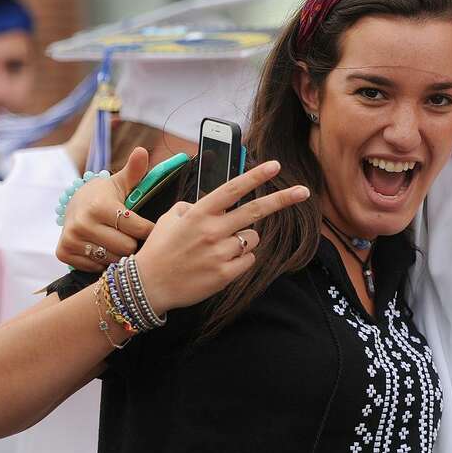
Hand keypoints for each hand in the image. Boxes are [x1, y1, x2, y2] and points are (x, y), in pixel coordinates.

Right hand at [58, 147, 156, 270]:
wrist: (74, 204)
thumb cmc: (105, 195)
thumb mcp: (121, 183)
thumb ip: (135, 171)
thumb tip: (142, 151)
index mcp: (100, 206)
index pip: (139, 229)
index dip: (148, 229)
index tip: (147, 226)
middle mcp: (82, 223)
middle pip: (127, 247)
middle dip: (133, 242)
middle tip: (128, 234)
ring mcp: (71, 239)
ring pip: (112, 260)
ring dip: (118, 254)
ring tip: (115, 240)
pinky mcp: (63, 252)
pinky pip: (96, 267)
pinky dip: (101, 261)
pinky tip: (100, 247)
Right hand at [133, 160, 308, 313]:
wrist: (148, 286)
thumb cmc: (159, 249)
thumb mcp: (169, 219)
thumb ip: (191, 207)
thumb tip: (207, 203)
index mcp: (198, 213)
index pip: (233, 189)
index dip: (255, 176)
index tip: (275, 166)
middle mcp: (212, 231)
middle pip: (255, 211)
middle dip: (283, 199)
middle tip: (303, 191)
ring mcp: (220, 253)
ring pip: (252, 238)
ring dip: (244, 239)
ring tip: (219, 247)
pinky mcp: (225, 274)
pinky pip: (249, 260)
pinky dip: (241, 259)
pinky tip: (221, 262)